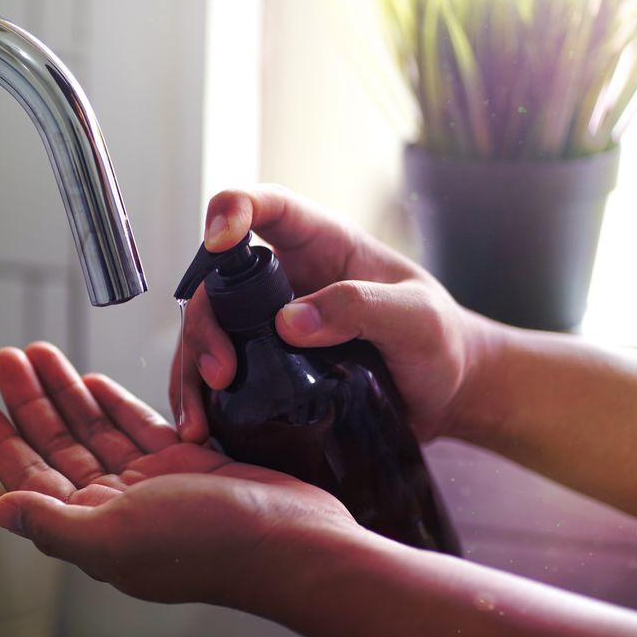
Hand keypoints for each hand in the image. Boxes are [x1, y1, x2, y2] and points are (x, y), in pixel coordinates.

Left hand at [0, 342, 359, 606]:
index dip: (2, 442)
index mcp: (93, 528)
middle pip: (58, 445)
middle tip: (6, 359)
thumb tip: (0, 510)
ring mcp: (151, 484)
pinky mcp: (187, 463)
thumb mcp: (117, 536)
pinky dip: (113, 403)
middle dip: (29, 401)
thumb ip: (54, 522)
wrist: (292, 541)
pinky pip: (137, 427)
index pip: (31, 478)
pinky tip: (92, 381)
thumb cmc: (210, 546)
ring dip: (65, 392)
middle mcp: (117, 507)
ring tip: (40, 354)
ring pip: (94, 429)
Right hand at [171, 185, 489, 443]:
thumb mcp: (417, 319)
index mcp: (320, 244)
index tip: (220, 241)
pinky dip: (200, 401)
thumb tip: (289, 322)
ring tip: (198, 421)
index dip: (232, 209)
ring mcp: (267, 323)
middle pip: (215, 282)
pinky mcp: (264, 365)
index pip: (265, 206)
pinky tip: (200, 430)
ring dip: (192, 370)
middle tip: (221, 373)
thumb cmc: (439, 341)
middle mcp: (283, 279)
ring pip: (207, 331)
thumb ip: (360, 308)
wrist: (444, 393)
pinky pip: (216, 374)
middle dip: (204, 325)